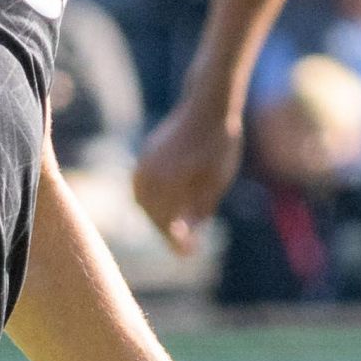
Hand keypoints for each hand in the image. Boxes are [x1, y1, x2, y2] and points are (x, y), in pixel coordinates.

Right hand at [133, 98, 242, 255]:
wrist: (208, 106)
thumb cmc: (219, 145)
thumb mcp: (216, 183)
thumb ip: (199, 210)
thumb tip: (185, 237)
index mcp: (168, 181)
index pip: (166, 222)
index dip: (176, 242)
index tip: (188, 254)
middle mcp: (150, 172)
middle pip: (151, 214)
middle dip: (164, 230)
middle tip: (183, 245)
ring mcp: (144, 162)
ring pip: (141, 200)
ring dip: (155, 215)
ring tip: (175, 226)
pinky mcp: (145, 154)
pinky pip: (141, 185)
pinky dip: (151, 199)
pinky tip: (167, 204)